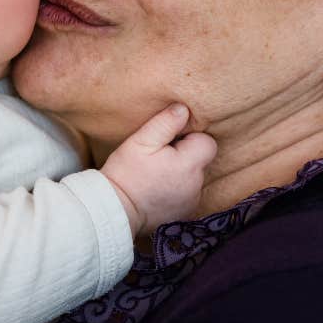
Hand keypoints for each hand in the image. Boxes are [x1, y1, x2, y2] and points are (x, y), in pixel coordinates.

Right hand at [100, 104, 216, 235]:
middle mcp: (196, 184)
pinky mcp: (186, 212)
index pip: (207, 143)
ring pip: (195, 176)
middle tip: (159, 157)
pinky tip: (158, 188)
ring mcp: (192, 200)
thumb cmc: (126, 173)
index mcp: (188, 164)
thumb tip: (184, 109)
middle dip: (185, 154)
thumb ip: (165, 123)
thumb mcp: (140, 142)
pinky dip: (178, 188)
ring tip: (157, 174)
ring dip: (182, 172)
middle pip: (201, 160)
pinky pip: (189, 193)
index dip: (190, 137)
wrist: (115, 210)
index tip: (170, 141)